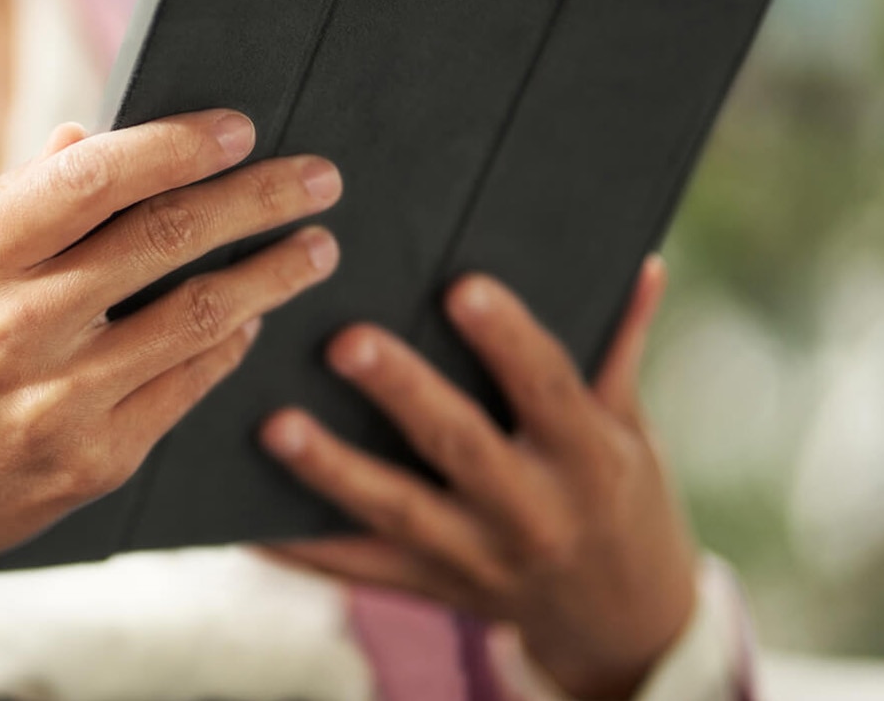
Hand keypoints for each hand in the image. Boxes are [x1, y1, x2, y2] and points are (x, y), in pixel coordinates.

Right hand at [0, 111, 343, 673]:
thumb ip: (8, 205)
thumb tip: (87, 132)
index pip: (90, 178)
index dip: (175, 145)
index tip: (238, 128)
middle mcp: (13, 330)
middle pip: (163, 239)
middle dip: (257, 198)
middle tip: (317, 177)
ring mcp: (58, 403)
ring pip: (198, 316)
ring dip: (271, 275)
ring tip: (317, 248)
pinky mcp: (93, 462)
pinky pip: (188, 386)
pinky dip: (230, 343)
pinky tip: (253, 318)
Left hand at [261, 260, 696, 699]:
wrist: (619, 621)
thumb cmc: (621, 498)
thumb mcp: (632, 430)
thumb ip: (619, 347)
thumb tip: (637, 261)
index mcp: (587, 458)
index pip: (547, 386)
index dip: (507, 338)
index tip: (462, 287)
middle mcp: (531, 511)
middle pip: (460, 445)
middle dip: (403, 393)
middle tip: (345, 341)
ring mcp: (474, 557)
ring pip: (395, 510)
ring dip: (332, 469)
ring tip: (274, 426)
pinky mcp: (427, 585)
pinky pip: (353, 567)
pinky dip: (297, 545)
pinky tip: (245, 517)